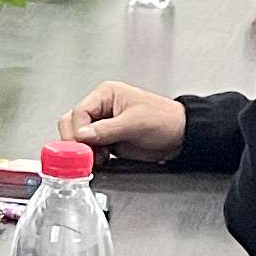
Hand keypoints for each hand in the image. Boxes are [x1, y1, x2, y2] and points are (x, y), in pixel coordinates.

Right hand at [57, 81, 187, 164]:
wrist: (182, 137)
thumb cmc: (164, 120)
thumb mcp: (135, 123)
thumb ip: (106, 130)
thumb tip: (81, 135)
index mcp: (106, 95)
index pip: (80, 112)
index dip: (78, 130)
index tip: (82, 145)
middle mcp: (101, 108)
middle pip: (73, 123)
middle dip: (77, 140)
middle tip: (85, 155)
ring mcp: (103, 125)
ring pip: (79, 137)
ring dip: (84, 150)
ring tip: (98, 158)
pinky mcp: (108, 141)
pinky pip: (90, 148)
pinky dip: (91, 156)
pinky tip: (100, 161)